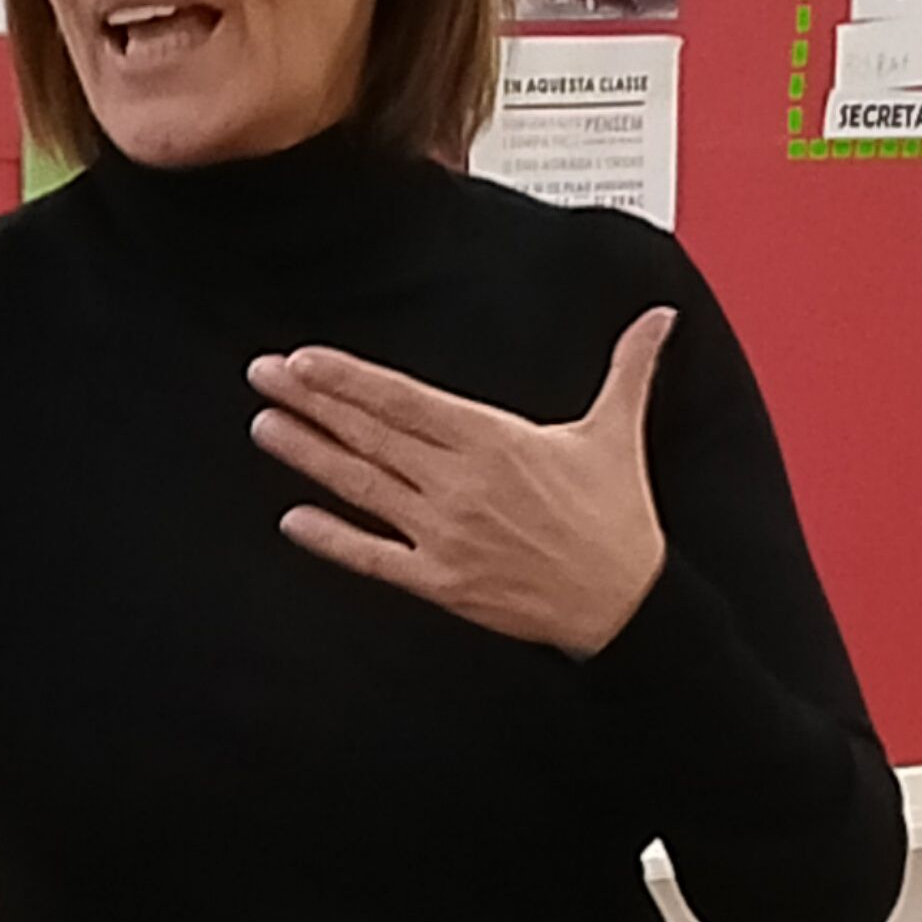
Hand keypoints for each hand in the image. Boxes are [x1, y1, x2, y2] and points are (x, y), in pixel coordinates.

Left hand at [247, 307, 674, 656]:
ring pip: (363, 488)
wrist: (625, 605)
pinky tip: (293, 520)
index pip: (404, 400)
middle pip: (371, 436)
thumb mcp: (616, 433)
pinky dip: (332, 540)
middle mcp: (460, 485)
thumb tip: (659, 317)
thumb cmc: (618, 518)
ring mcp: (445, 535)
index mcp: (493, 441)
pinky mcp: (441, 581)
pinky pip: (374, 558)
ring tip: (265, 425)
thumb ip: (629, 367)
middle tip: (261, 374)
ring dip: (310, 456)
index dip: (348, 379)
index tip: (304, 360)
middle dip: (311, 402)